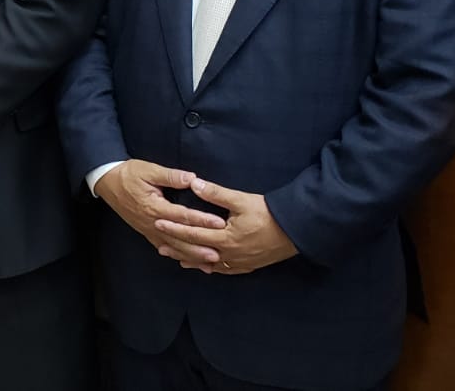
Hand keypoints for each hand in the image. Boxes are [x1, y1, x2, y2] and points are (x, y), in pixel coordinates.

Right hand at [94, 160, 225, 260]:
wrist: (107, 182)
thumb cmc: (128, 174)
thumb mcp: (148, 170)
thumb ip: (170, 176)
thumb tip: (192, 178)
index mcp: (154, 206)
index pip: (183, 215)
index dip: (202, 220)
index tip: (220, 223)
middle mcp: (152, 222)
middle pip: (179, 238)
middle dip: (199, 247)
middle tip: (219, 254)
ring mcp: (148, 230)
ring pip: (172, 247)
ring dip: (191, 256)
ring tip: (208, 264)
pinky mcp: (147, 232)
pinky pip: (164, 247)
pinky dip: (178, 256)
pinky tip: (189, 262)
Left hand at [153, 178, 298, 274]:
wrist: (297, 230)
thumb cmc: (269, 213)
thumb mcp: (241, 200)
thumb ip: (216, 194)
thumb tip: (194, 183)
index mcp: (224, 238)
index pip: (192, 233)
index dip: (173, 229)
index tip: (157, 224)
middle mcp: (229, 254)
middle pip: (197, 253)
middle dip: (178, 249)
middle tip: (160, 247)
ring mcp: (240, 262)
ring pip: (210, 264)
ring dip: (193, 260)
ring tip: (178, 259)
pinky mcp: (249, 265)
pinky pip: (226, 269)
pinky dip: (212, 267)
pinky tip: (207, 267)